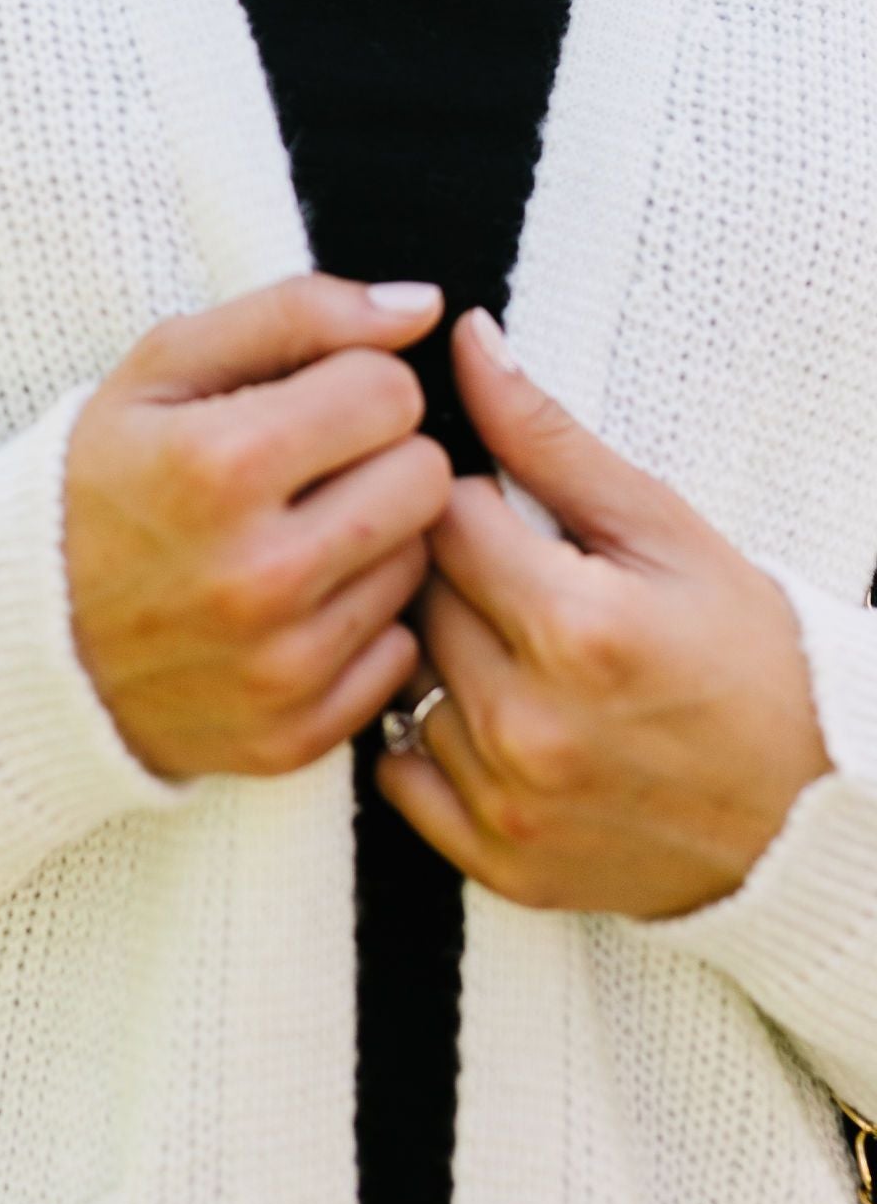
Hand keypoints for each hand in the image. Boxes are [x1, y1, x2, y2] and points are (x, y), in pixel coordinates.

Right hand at [63, 274, 451, 782]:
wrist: (17, 636)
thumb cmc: (97, 480)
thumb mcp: (163, 367)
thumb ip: (296, 313)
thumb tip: (423, 308)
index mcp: (221, 463)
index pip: (391, 392)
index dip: (354, 385)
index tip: (304, 405)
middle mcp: (258, 574)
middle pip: (425, 479)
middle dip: (378, 460)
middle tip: (307, 472)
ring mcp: (279, 665)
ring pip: (419, 565)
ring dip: (370, 543)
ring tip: (290, 538)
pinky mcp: (294, 734)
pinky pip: (398, 654)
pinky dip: (355, 627)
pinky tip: (290, 610)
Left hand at [377, 309, 833, 917]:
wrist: (805, 809)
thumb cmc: (744, 652)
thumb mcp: (663, 528)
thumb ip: (549, 436)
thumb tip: (468, 342)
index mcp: (577, 626)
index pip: (442, 516)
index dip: (468, 499)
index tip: (506, 512)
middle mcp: (530, 723)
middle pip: (414, 595)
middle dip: (449, 571)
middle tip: (511, 576)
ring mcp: (510, 802)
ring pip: (400, 679)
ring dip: (436, 651)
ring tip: (509, 645)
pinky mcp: (498, 862)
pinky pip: (398, 773)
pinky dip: (424, 739)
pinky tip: (488, 714)